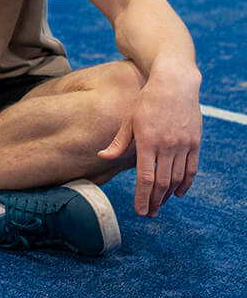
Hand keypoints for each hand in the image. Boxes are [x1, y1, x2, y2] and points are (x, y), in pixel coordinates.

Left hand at [98, 76, 201, 216]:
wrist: (175, 84)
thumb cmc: (147, 101)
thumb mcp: (129, 119)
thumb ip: (119, 142)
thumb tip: (102, 156)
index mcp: (148, 141)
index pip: (145, 178)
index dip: (143, 197)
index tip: (140, 211)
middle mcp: (167, 146)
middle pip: (162, 183)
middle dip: (154, 201)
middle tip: (148, 214)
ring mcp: (184, 145)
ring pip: (178, 179)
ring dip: (168, 195)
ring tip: (159, 204)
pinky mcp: (195, 143)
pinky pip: (192, 169)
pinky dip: (185, 184)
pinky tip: (178, 193)